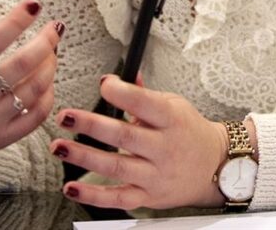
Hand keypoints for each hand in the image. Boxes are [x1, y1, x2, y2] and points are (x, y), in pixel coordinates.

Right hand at [0, 0, 63, 184]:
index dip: (16, 21)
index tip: (34, 4)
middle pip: (22, 65)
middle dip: (46, 43)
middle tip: (56, 27)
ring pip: (34, 89)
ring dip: (50, 66)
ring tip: (53, 49)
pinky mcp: (0, 137)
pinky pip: (35, 117)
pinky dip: (48, 97)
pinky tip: (47, 79)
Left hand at [51, 76, 229, 208]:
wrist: (215, 166)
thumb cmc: (190, 132)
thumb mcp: (175, 106)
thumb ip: (143, 94)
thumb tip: (116, 78)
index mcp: (173, 119)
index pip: (145, 103)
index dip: (122, 93)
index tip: (103, 84)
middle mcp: (165, 147)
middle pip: (124, 136)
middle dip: (91, 125)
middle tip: (66, 116)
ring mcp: (156, 174)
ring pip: (116, 166)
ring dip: (84, 157)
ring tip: (60, 147)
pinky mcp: (149, 196)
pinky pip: (118, 198)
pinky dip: (93, 195)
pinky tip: (72, 187)